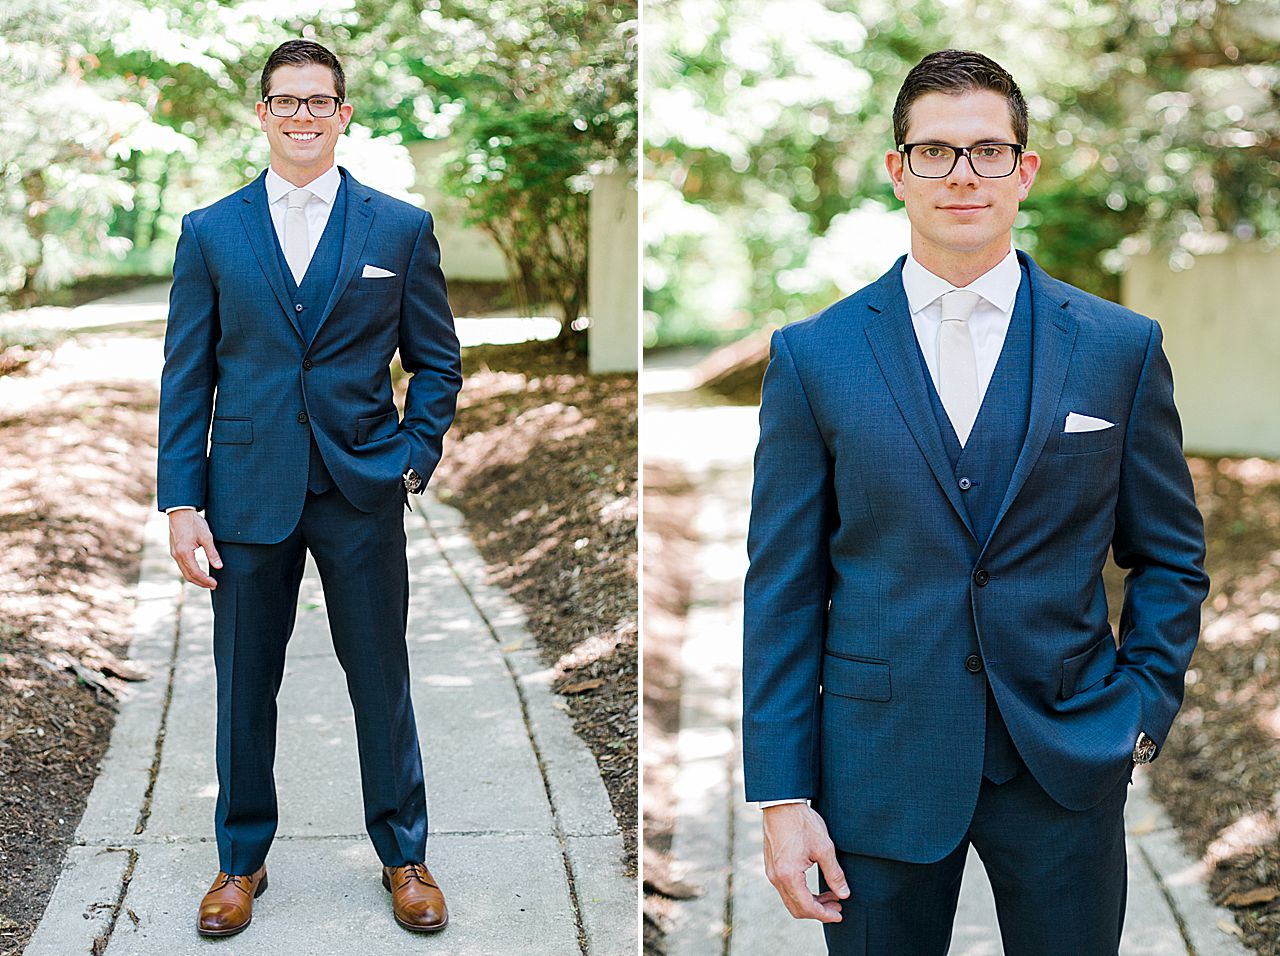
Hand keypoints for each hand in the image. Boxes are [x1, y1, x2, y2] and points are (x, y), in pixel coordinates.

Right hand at [168, 510, 222, 588]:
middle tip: (213, 585)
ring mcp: (174, 553)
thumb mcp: (206, 537)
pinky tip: (198, 572)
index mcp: (185, 553)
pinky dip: (190, 572)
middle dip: (201, 583)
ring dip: (195, 578)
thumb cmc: (194, 522)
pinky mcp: (174, 551)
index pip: (196, 573)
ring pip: (184, 572)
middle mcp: (177, 555)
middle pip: (188, 575)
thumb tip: (219, 566)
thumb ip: (212, 553)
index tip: (215, 584)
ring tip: (207, 581)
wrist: (180, 512)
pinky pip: (182, 566)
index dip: (205, 580)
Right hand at [762, 803, 849, 921]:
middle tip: (837, 906)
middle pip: (797, 908)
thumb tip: (844, 894)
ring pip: (791, 899)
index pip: (808, 907)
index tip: (840, 915)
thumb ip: (834, 874)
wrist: (781, 804)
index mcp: (789, 875)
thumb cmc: (802, 823)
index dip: (825, 915)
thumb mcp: (824, 848)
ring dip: (810, 902)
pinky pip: (786, 888)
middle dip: (819, 911)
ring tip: (830, 896)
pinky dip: (802, 893)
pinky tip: (815, 885)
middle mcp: (776, 877)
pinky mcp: (772, 866)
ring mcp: (772, 872)